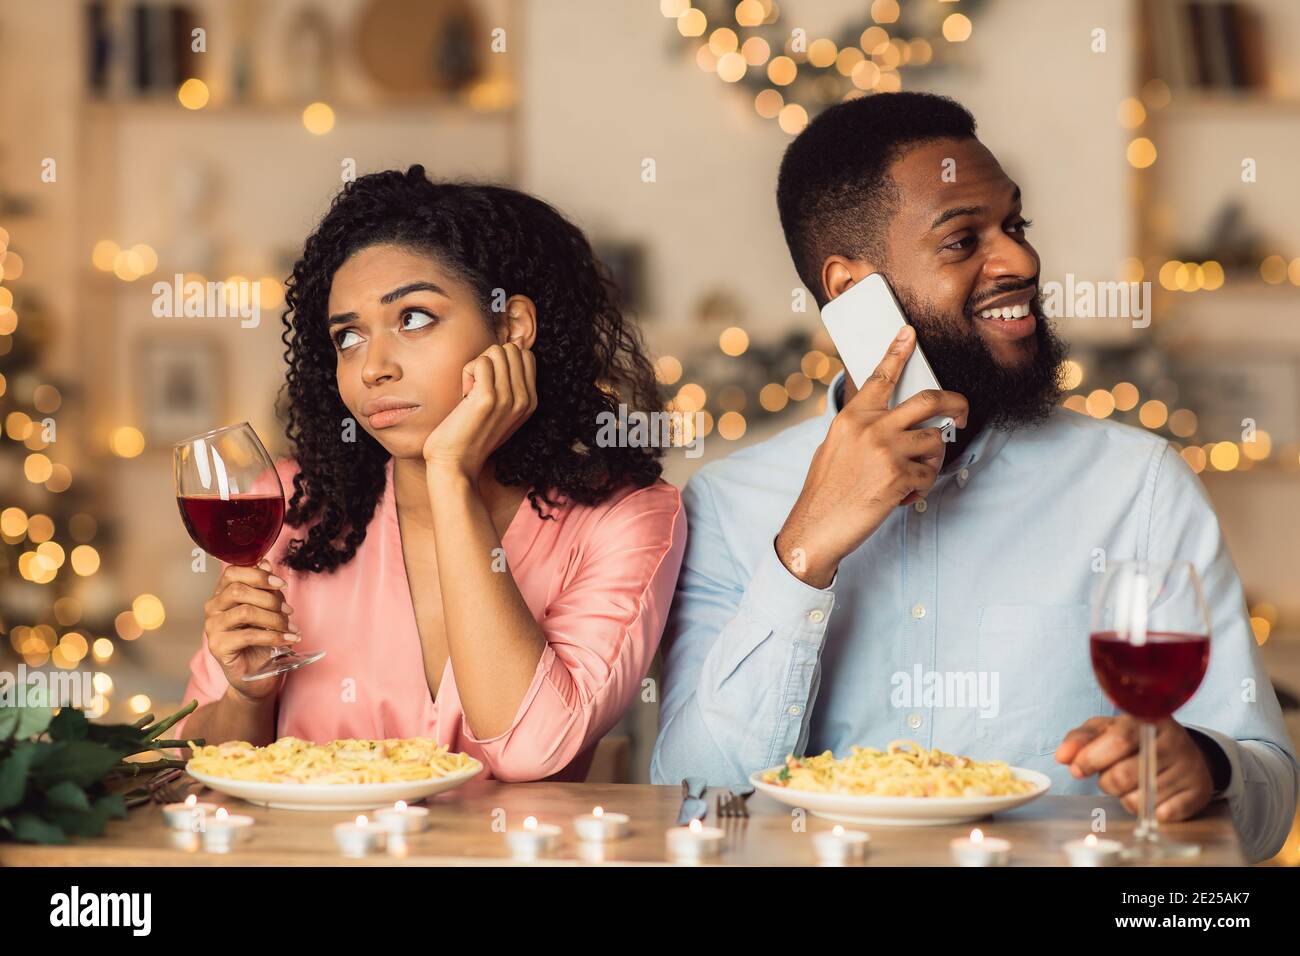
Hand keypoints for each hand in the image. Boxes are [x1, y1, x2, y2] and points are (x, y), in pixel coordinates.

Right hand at [202, 559, 296, 701]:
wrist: (257, 675)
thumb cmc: (261, 640)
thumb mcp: (268, 610)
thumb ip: (265, 588)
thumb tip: (266, 563)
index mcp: (222, 594)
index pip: (232, 572)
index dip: (258, 575)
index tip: (281, 584)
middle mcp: (212, 608)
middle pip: (238, 590)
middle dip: (270, 598)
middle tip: (289, 611)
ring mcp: (212, 628)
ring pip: (245, 611)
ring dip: (274, 618)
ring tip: (291, 628)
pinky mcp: (217, 647)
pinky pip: (248, 635)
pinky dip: (273, 636)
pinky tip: (288, 640)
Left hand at [422, 342, 536, 480]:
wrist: (456, 463)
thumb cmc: (471, 434)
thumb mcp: (501, 410)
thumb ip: (510, 384)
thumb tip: (511, 348)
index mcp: (531, 401)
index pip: (526, 355)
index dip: (503, 360)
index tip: (490, 383)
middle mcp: (525, 399)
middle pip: (511, 349)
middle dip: (490, 360)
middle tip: (478, 386)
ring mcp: (509, 398)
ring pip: (496, 351)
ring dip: (477, 366)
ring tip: (471, 392)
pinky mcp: (488, 398)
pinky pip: (480, 361)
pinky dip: (467, 373)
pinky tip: (464, 395)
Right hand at [774, 325, 968, 586]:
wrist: (816, 526)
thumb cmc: (825, 491)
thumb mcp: (834, 447)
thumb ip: (862, 429)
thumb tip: (891, 424)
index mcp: (853, 417)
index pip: (881, 377)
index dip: (898, 352)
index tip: (910, 333)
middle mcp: (872, 427)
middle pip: (929, 401)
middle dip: (956, 404)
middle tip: (962, 412)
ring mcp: (887, 451)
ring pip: (936, 442)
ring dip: (931, 460)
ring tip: (912, 475)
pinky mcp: (900, 477)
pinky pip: (929, 474)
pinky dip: (921, 486)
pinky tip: (902, 495)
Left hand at [1055, 715, 1215, 821]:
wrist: (1184, 751)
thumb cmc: (1135, 739)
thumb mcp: (1107, 729)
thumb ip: (1082, 739)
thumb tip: (1062, 756)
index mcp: (1148, 719)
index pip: (1118, 740)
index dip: (1092, 758)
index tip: (1076, 769)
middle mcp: (1173, 741)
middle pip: (1125, 774)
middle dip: (1106, 782)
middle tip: (1107, 778)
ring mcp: (1189, 767)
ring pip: (1141, 798)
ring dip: (1125, 797)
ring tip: (1131, 784)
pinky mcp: (1199, 792)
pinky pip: (1162, 814)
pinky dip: (1148, 810)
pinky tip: (1151, 796)